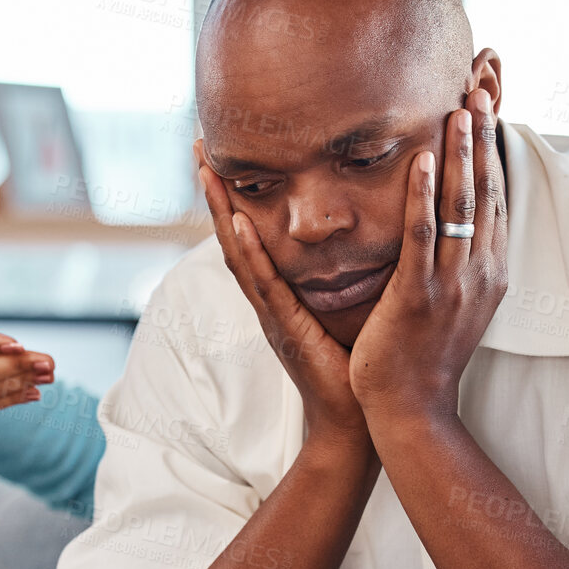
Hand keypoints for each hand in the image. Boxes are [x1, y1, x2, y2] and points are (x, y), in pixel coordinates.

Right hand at [195, 143, 370, 454]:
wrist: (358, 421)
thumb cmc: (359, 367)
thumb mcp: (354, 306)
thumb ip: (351, 271)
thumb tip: (369, 227)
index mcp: (285, 292)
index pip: (253, 234)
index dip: (236, 194)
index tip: (223, 155)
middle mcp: (271, 299)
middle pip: (234, 235)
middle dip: (216, 192)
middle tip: (199, 147)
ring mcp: (272, 314)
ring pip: (239, 254)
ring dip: (221, 211)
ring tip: (207, 171)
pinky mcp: (286, 329)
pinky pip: (265, 285)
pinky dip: (250, 253)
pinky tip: (239, 224)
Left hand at [350, 87, 507, 426]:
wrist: (412, 410)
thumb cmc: (423, 354)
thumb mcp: (452, 300)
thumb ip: (455, 259)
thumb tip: (450, 223)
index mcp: (488, 270)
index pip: (497, 195)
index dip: (495, 147)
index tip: (491, 102)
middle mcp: (480, 271)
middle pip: (488, 189)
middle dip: (486, 135)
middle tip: (482, 85)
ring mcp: (452, 284)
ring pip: (462, 206)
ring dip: (462, 152)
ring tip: (460, 105)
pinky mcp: (419, 297)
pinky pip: (424, 237)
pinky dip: (424, 197)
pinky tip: (421, 160)